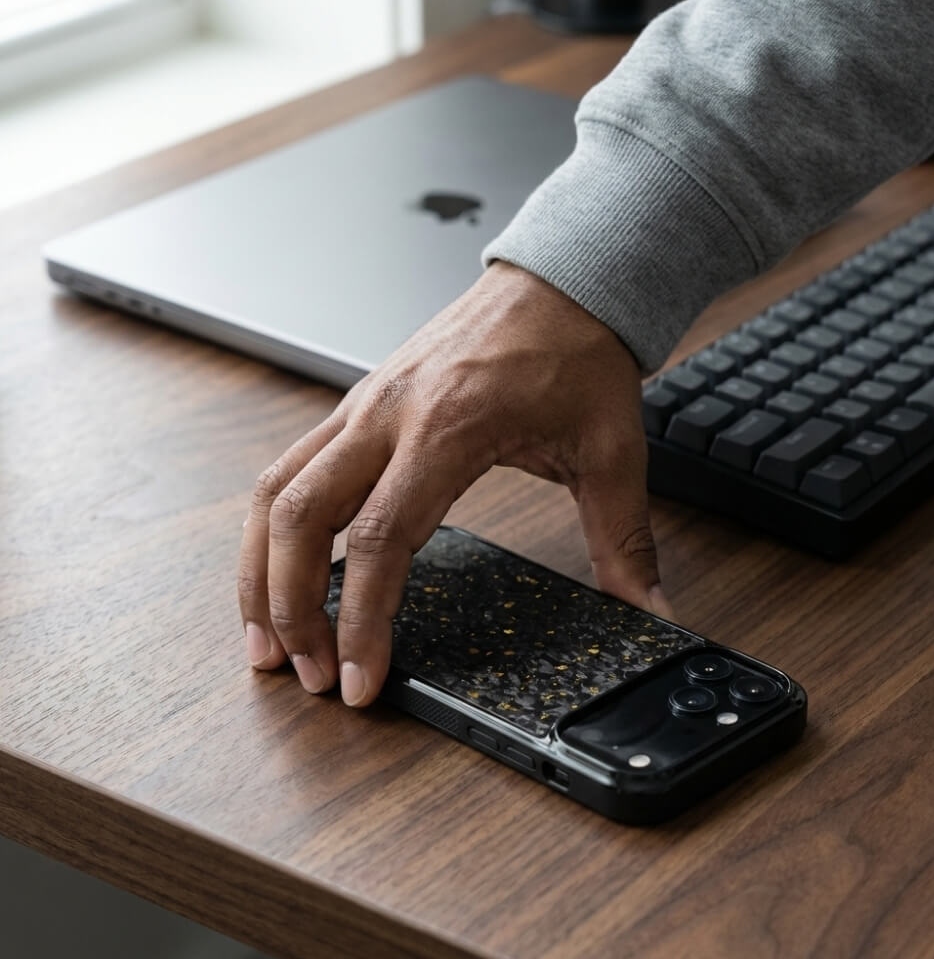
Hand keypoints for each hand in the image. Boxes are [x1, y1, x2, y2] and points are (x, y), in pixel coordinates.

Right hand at [238, 261, 669, 702]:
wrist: (557, 279)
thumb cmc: (577, 351)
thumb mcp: (611, 450)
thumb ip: (624, 541)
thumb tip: (649, 612)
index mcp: (447, 427)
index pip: (379, 539)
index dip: (363, 620)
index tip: (362, 679)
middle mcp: (387, 414)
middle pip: (296, 517)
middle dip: (288, 607)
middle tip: (306, 674)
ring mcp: (363, 404)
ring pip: (273, 490)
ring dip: (260, 569)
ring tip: (266, 638)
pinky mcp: (358, 403)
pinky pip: (289, 468)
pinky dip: (275, 527)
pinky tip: (282, 568)